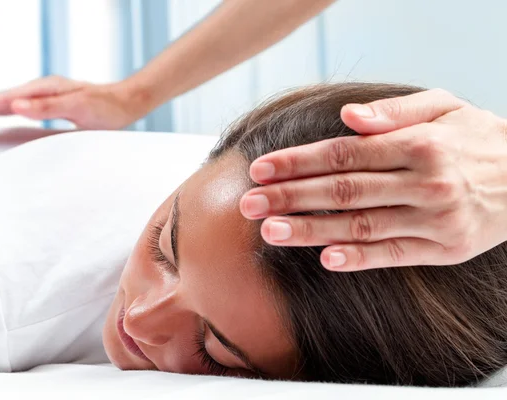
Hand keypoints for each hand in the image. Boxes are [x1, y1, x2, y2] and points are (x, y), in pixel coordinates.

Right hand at [0, 76, 150, 129]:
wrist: (127, 103)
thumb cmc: (106, 108)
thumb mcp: (78, 108)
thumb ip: (47, 108)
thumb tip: (15, 106)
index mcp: (44, 90)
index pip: (3, 100)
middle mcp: (42, 90)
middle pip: (1, 100)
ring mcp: (46, 97)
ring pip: (9, 103)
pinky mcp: (53, 104)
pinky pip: (21, 108)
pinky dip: (4, 112)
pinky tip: (1, 117)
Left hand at [240, 89, 506, 270]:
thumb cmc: (476, 138)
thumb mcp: (444, 106)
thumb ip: (394, 111)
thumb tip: (347, 115)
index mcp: (419, 143)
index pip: (343, 154)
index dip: (298, 162)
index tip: (261, 169)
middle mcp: (425, 181)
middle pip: (343, 190)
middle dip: (291, 197)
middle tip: (249, 204)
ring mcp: (436, 219)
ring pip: (362, 225)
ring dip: (312, 230)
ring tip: (271, 232)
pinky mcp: (445, 249)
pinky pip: (396, 255)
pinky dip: (360, 258)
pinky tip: (326, 259)